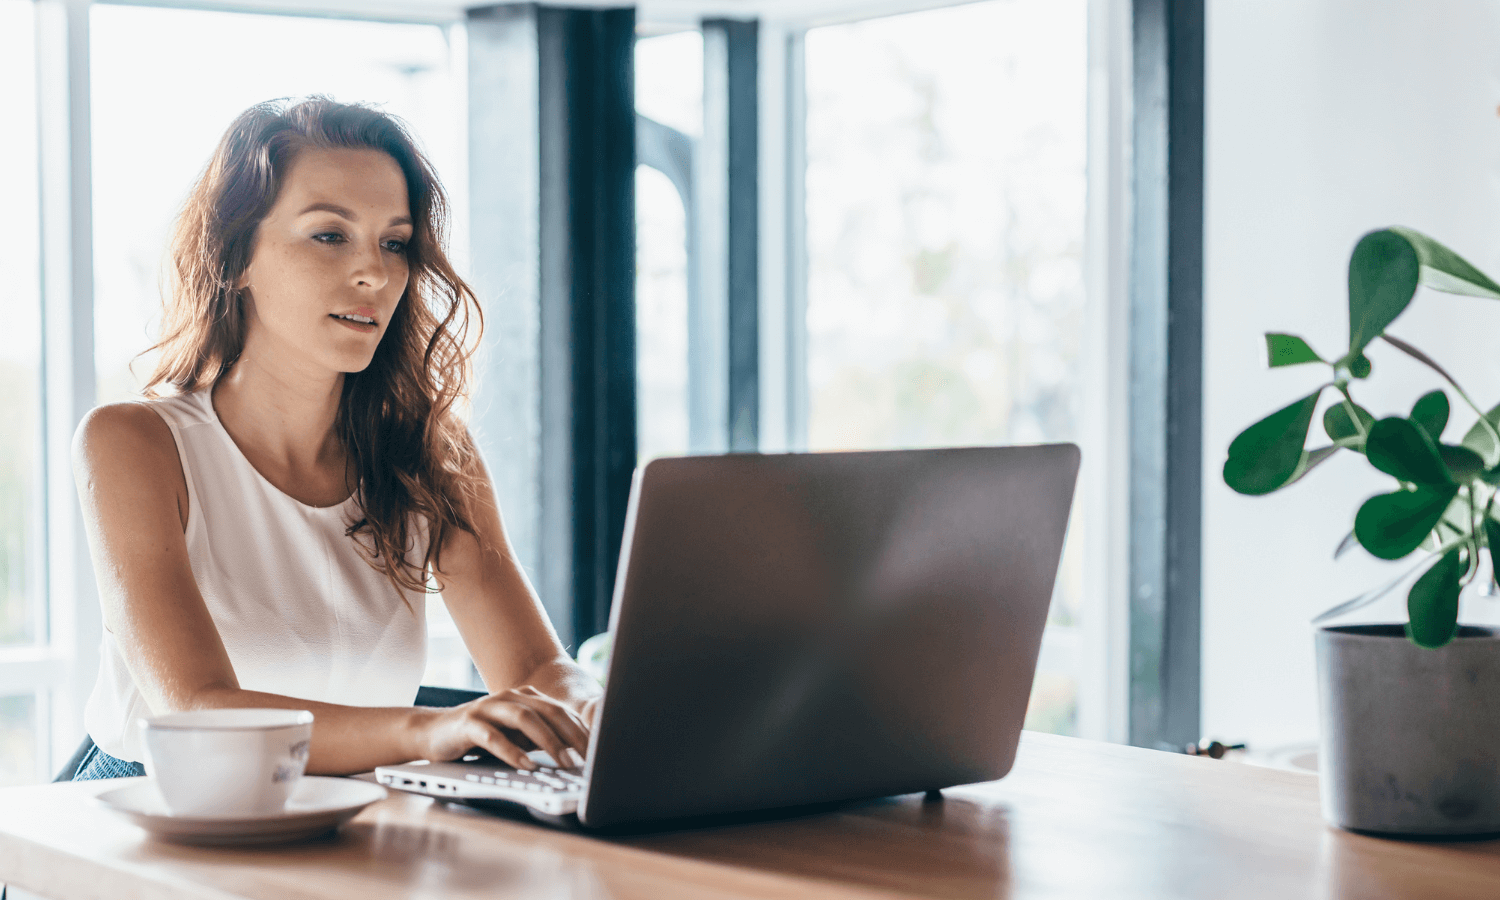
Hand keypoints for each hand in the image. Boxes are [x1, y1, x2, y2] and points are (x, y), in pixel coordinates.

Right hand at [419, 685, 590, 770]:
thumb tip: (576, 753)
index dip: (582, 730)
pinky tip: (526, 765)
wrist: (432, 732)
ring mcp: (488, 707)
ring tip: (563, 762)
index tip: (599, 751)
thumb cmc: (481, 736)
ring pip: (525, 719)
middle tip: (588, 758)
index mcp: (525, 698)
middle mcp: (510, 697)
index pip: (561, 711)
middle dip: (571, 735)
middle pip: (548, 711)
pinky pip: (493, 737)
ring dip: (548, 742)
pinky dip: (512, 752)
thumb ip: (540, 737)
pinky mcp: (468, 723)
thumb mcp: (515, 736)